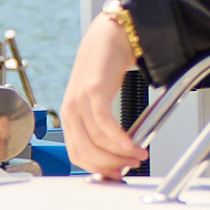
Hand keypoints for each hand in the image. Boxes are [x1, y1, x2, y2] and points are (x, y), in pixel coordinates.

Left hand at [62, 8, 144, 177]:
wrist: (111, 36)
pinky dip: (120, 139)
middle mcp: (70, 110)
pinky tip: (132, 144)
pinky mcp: (93, 91)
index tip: (117, 173)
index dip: (98, 169)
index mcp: (70, 116)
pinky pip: (104, 124)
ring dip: (121, 154)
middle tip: (131, 167)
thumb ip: (102, 124)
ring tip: (139, 154)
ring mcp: (79, 101)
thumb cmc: (107, 67)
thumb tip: (118, 151)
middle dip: (111, 166)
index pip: (78, 155)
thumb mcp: (99, 100)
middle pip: (86, 152)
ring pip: (97, 141)